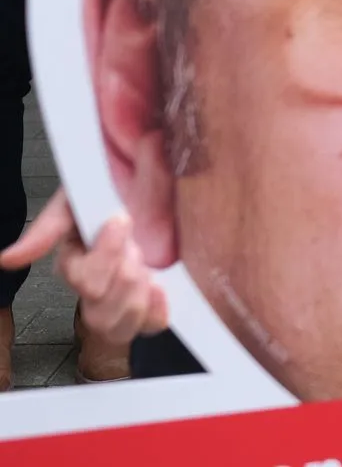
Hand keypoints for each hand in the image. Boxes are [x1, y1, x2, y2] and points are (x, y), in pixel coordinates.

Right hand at [0, 191, 168, 342]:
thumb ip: (48, 227)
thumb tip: (8, 259)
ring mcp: (123, 296)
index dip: (103, 257)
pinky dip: (156, 312)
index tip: (119, 220)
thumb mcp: (78, 196)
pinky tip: (160, 289)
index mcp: (76, 262)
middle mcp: (96, 285)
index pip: (81, 280)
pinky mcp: (152, 300)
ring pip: (120, 324)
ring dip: (137, 294)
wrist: (151, 185)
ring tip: (147, 266)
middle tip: (136, 247)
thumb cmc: (112, 190)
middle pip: (98, 312)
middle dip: (123, 278)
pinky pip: (151, 323)